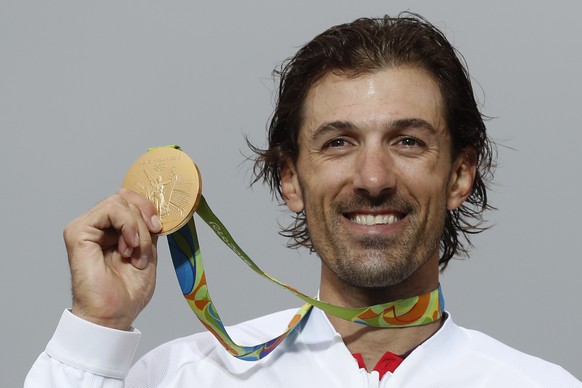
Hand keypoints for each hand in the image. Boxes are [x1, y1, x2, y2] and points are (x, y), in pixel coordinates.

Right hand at [65, 188, 161, 329]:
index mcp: (112, 230)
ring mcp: (86, 227)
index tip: (159, 228)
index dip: (148, 208)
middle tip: (145, 249)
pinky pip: (110, 209)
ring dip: (137, 228)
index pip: (130, 200)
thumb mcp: (148, 251)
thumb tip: (150, 206)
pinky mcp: (78, 231)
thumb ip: (146, 227)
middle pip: (126, 199)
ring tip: (136, 254)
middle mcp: (97, 226)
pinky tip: (128, 248)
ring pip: (120, 203)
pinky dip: (128, 226)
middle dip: (144, 221)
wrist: (114, 314)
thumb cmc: (127, 291)